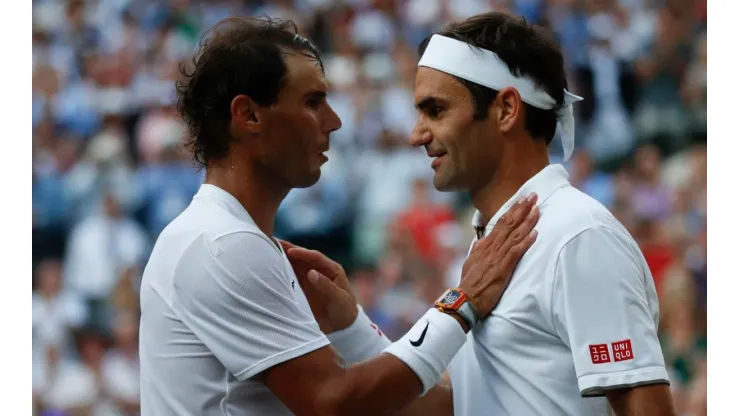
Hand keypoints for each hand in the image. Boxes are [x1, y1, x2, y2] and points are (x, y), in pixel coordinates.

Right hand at [279, 240, 358, 333]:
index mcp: (331, 269)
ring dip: (283, 260)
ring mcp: (310, 280)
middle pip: (302, 258)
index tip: (289, 251)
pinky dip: (282, 274)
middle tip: (273, 243)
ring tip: (268, 252)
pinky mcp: (303, 289)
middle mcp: (319, 271)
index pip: (315, 257)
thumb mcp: (339, 298)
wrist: (342, 327)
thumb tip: (311, 272)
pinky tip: (271, 270)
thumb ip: (326, 285)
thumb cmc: (345, 310)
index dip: (302, 253)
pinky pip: (291, 279)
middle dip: (289, 251)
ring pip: (295, 267)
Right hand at [459, 193, 539, 319]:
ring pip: (514, 234)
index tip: (522, 200)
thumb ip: (477, 250)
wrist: (465, 298)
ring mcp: (497, 256)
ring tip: (537, 209)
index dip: (513, 210)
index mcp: (484, 244)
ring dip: (527, 221)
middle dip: (522, 208)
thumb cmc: (469, 283)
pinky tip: (535, 234)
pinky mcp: (503, 267)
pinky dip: (526, 241)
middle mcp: (491, 247)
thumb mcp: (471, 261)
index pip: (501, 223)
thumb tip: (481, 241)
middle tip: (533, 196)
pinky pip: (516, 251)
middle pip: (509, 223)